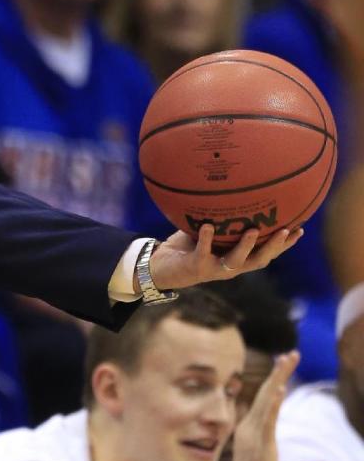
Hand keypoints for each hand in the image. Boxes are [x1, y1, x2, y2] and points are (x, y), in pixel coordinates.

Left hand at [148, 224, 303, 291]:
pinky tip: (208, 225)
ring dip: (246, 245)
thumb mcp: (206, 231)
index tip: (301, 230)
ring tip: (254, 229)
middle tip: (288, 230)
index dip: (284, 245)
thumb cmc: (186, 247)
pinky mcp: (197, 267)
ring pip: (236, 260)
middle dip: (275, 247)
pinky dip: (206, 238)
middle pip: (259, 260)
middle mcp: (230, 267)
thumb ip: (220, 219)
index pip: (266, 253)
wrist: (161, 267)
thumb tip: (232, 191)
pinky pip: (203, 251)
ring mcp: (214, 269)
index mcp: (237, 259)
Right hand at [224, 351, 299, 460]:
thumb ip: (253, 439)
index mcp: (246, 428)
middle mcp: (248, 427)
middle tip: (292, 354)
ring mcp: (253, 435)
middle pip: (264, 393)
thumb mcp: (252, 457)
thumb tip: (256, 426)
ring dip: (279, 379)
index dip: (273, 380)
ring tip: (288, 361)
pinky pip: (267, 421)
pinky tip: (278, 390)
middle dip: (280, 373)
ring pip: (266, 401)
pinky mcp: (260, 446)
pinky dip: (272, 404)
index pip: (261, 399)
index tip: (282, 363)